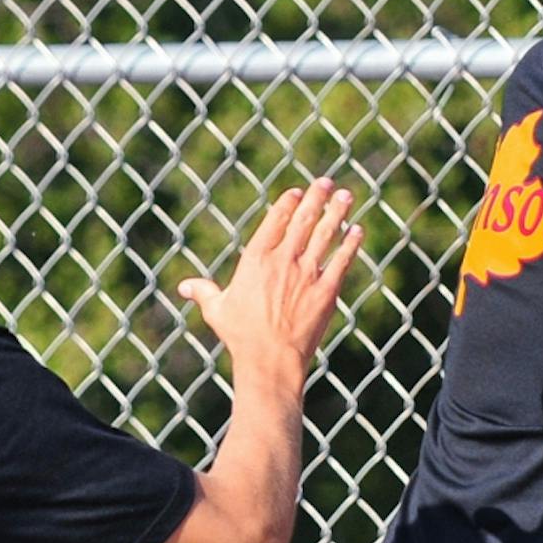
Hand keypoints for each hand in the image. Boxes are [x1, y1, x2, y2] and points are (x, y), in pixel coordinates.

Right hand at [177, 179, 361, 373]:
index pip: (276, 220)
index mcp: (256, 258)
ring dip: (338, 212)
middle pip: (304, 219)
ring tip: (346, 196)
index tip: (297, 192)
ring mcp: (307, 274)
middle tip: (327, 182)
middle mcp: (283, 260)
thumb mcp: (217, 311)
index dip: (288, 203)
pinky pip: (342, 260)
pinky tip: (358, 231)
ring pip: (326, 234)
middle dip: (317, 197)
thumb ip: (204, 292)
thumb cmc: (241, 336)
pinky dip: (351, 244)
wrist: (270, 360)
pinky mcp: (327, 290)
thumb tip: (184, 287)